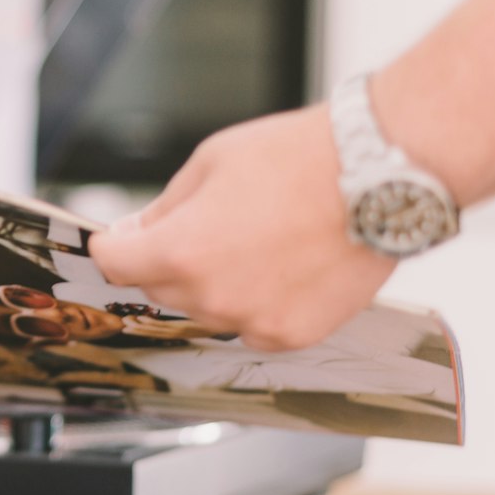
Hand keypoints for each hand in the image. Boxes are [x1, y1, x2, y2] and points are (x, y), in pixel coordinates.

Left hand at [87, 104, 395, 350]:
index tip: (123, 238)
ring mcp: (252, 321)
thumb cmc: (300, 159)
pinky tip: (284, 264)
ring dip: (214, 283)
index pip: (114, 264)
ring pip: (206, 309)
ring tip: (257, 239)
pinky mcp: (291, 335)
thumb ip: (163, 209)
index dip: (115, 245)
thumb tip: (134, 233)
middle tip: (209, 224)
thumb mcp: (209, 162)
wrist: (380, 175)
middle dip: (168, 259)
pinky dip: (257, 301)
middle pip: (159, 289)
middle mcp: (212, 297)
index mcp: (180, 251)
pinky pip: (251, 325)